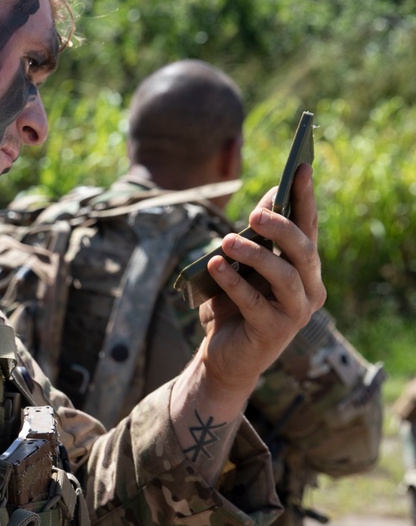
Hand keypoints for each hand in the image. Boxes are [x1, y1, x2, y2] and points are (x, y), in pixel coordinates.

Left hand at [197, 164, 324, 404]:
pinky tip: (216, 266)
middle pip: (304, 250)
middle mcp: (309, 291)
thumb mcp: (243, 266)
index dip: (305, 198)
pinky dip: (233, 282)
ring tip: (227, 241)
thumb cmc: (234, 306)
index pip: (309, 228)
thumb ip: (257, 236)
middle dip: (281, 227)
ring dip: (256, 254)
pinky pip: (254, 302)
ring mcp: (295, 314)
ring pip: (284, 275)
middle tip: (253, 214)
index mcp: (305, 270)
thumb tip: (270, 197)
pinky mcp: (274, 333)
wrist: (222, 357)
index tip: (301, 167)